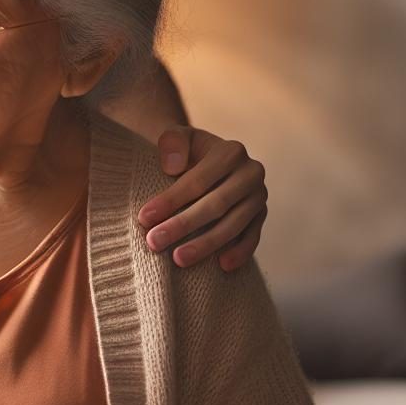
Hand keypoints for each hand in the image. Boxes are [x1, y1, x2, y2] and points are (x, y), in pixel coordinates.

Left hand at [137, 127, 267, 271]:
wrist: (204, 157)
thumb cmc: (184, 150)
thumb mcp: (175, 137)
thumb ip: (172, 142)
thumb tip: (173, 168)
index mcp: (231, 152)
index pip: (197, 181)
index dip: (171, 200)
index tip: (144, 218)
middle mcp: (250, 173)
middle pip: (215, 205)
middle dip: (182, 225)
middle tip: (154, 242)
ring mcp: (259, 196)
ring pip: (233, 225)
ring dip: (205, 245)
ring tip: (178, 259)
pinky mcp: (261, 217)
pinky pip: (252, 238)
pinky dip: (239, 253)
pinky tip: (222, 266)